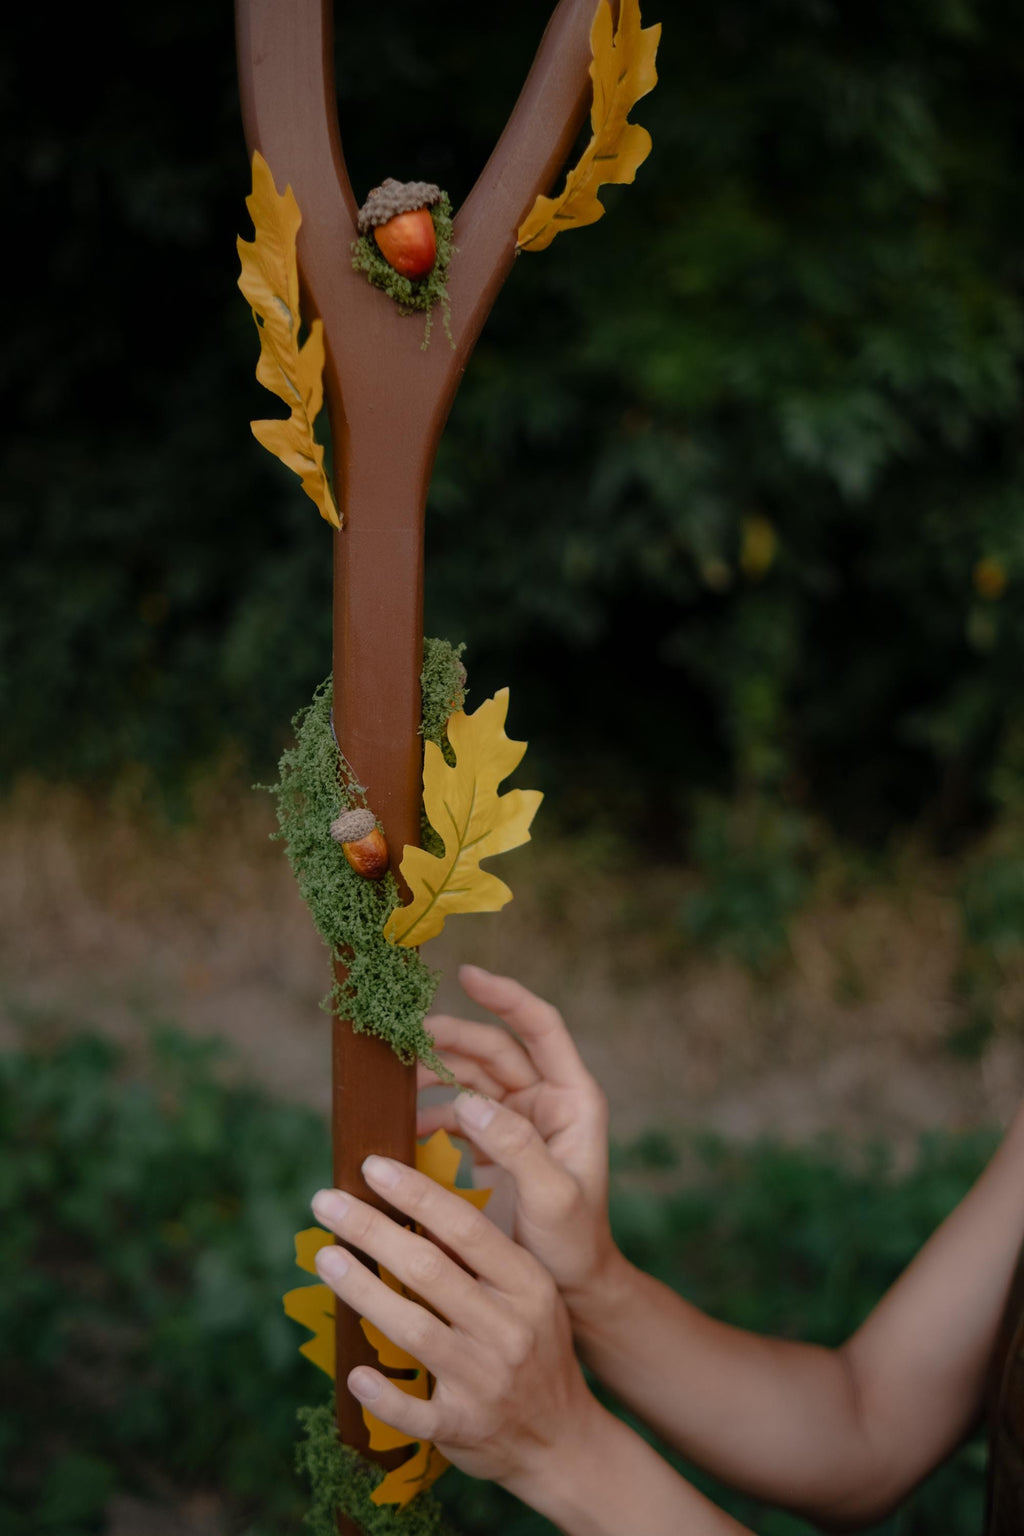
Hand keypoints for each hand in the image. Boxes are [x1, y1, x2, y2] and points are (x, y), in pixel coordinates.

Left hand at [311, 1154, 600, 1493]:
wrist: (563, 1438)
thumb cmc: (534, 1348)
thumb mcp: (528, 1293)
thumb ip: (482, 1257)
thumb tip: (411, 1206)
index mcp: (526, 1284)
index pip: (465, 1227)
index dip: (416, 1193)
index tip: (372, 1166)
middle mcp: (508, 1327)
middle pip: (429, 1268)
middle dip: (370, 1229)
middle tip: (325, 1201)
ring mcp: (486, 1379)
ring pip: (413, 1328)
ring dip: (362, 1290)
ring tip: (325, 1258)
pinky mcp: (464, 1426)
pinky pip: (415, 1411)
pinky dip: (383, 1394)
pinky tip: (354, 1372)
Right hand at [417, 965, 620, 1304]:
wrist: (570, 1290)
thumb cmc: (572, 1244)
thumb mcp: (552, 1198)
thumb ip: (517, 1147)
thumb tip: (470, 1101)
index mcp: (572, 1099)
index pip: (540, 1028)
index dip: (507, 996)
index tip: (467, 974)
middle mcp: (546, 1101)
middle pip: (494, 1049)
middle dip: (452, 1037)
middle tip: (406, 1036)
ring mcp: (519, 1122)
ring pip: (472, 1077)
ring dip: (436, 1073)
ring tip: (398, 1080)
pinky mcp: (496, 1145)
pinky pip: (459, 1113)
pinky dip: (432, 1112)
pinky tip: (407, 1124)